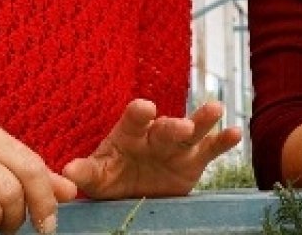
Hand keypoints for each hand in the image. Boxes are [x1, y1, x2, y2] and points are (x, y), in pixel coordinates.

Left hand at [62, 99, 240, 197]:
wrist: (132, 192)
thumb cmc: (111, 177)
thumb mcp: (96, 177)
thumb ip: (86, 172)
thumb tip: (67, 173)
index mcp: (130, 133)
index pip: (134, 119)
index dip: (139, 113)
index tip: (144, 108)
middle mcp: (155, 135)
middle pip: (165, 126)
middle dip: (173, 126)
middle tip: (181, 127)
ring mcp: (178, 146)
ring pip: (193, 130)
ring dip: (203, 119)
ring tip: (216, 108)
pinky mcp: (195, 161)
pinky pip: (211, 149)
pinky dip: (223, 141)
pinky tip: (235, 132)